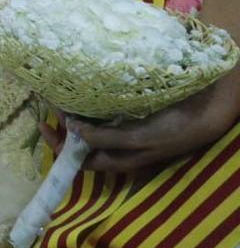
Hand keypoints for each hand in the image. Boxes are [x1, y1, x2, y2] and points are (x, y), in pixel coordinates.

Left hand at [67, 70, 239, 174]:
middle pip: (82, 140)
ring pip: (91, 125)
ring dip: (75, 112)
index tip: (42, 125)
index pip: (80, 159)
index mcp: (118, 159)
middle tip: (50, 101)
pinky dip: (90, 102)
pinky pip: (104, 112)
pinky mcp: (131, 115)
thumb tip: (72, 132)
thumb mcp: (139, 138)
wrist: (205, 114)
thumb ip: (107, 138)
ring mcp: (124, 130)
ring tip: (60, 93)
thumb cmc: (173, 130)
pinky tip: (83, 88)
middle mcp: (118, 146)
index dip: (59, 146)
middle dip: (64, 124)